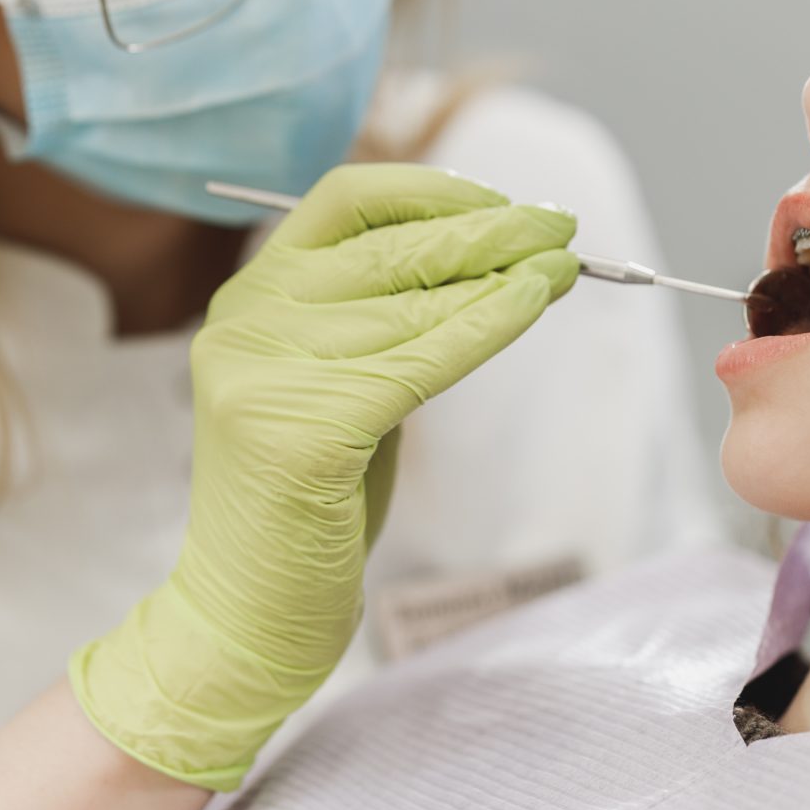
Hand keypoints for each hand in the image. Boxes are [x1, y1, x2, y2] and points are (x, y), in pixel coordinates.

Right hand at [69, 164, 579, 788]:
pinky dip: (487, 324)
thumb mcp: (339, 391)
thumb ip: (382, 326)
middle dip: (489, 229)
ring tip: (566, 264)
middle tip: (561, 225)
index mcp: (248, 300)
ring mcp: (264, 371)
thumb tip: (489, 262)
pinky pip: (421, 357)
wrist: (244, 616)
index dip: (430, 192)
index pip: (343, 203)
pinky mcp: (302, 426)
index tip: (502, 203)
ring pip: (412, 301)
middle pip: (388, 247)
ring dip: (503, 273)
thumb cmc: (305, 508)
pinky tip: (532, 302)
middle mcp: (246, 321)